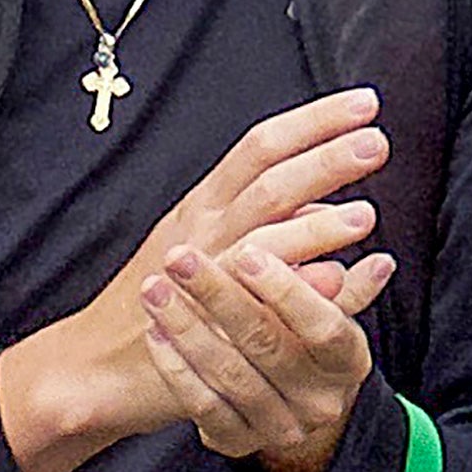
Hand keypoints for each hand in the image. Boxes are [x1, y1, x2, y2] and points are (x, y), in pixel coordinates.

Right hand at [0, 91, 388, 471]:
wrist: (95, 367)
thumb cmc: (157, 303)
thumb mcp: (206, 247)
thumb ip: (265, 227)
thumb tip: (325, 209)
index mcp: (205, 204)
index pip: (262, 147)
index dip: (314, 121)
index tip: (364, 104)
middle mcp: (202, 232)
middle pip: (269, 184)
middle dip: (324, 161)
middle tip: (376, 142)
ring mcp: (200, 278)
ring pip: (262, 241)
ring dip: (316, 228)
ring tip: (366, 214)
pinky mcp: (203, 323)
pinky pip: (256, 304)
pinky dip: (295, 290)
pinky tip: (334, 280)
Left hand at [141, 223, 384, 471]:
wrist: (289, 410)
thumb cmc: (307, 344)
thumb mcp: (332, 316)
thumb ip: (344, 289)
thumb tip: (381, 264)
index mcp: (347, 362)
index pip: (321, 325)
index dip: (285, 290)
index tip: (247, 253)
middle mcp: (318, 402)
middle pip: (265, 344)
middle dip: (217, 295)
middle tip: (180, 257)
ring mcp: (277, 427)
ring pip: (228, 373)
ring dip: (185, 326)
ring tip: (155, 287)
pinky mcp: (237, 443)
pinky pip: (202, 404)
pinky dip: (175, 365)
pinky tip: (155, 330)